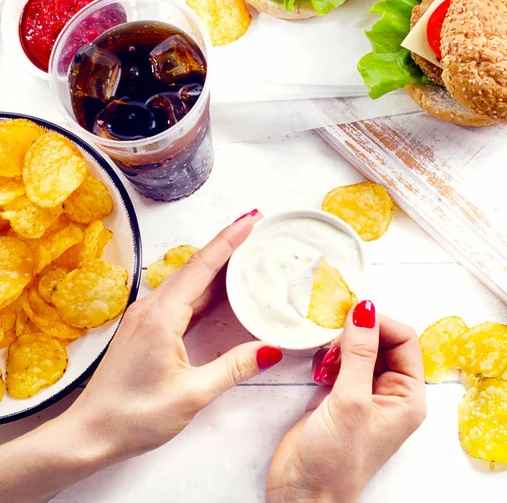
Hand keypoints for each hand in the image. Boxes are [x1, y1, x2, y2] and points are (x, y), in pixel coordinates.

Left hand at [64, 212, 282, 462]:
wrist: (91, 433)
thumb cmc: (134, 416)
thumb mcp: (191, 394)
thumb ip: (233, 367)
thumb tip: (270, 349)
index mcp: (161, 316)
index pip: (201, 267)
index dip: (229, 241)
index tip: (251, 220)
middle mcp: (151, 307)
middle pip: (195, 266)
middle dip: (227, 245)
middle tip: (256, 230)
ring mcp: (146, 315)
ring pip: (187, 280)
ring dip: (216, 264)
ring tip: (246, 253)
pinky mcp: (146, 325)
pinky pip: (180, 296)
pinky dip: (204, 286)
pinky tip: (220, 289)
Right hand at [266, 301, 426, 502]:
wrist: (303, 493)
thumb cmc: (335, 460)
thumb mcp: (351, 401)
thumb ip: (359, 352)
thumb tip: (364, 310)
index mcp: (407, 396)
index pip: (404, 340)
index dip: (380, 324)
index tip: (352, 317)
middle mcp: (389, 392)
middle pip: (381, 340)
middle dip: (357, 334)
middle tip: (334, 341)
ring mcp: (363, 392)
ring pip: (358, 348)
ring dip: (340, 345)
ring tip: (326, 363)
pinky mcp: (339, 394)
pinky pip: (339, 360)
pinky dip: (328, 356)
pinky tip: (318, 369)